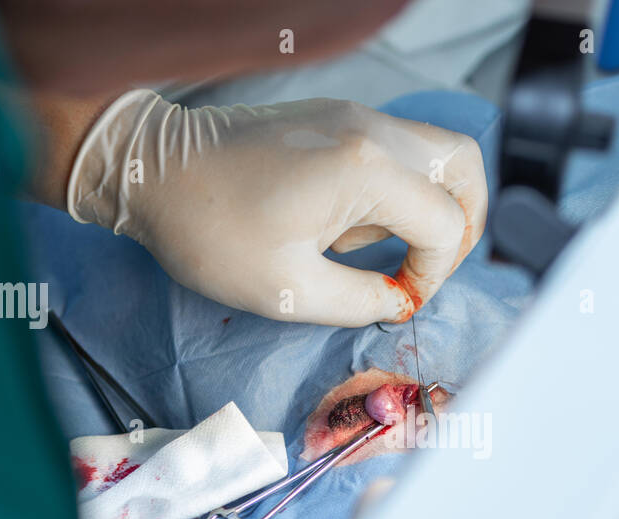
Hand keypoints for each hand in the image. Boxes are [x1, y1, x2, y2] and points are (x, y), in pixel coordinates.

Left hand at [67, 91, 487, 325]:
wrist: (153, 170)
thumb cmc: (210, 230)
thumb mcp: (289, 291)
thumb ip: (362, 301)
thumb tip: (401, 300)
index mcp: (366, 170)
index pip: (447, 225)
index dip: (435, 275)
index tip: (399, 298)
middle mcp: (373, 131)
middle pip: (466, 169)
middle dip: (464, 227)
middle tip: (429, 267)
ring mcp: (357, 116)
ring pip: (439, 152)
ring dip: (435, 206)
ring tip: (395, 248)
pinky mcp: (339, 118)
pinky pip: (402, 149)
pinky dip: (404, 189)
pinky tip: (361, 223)